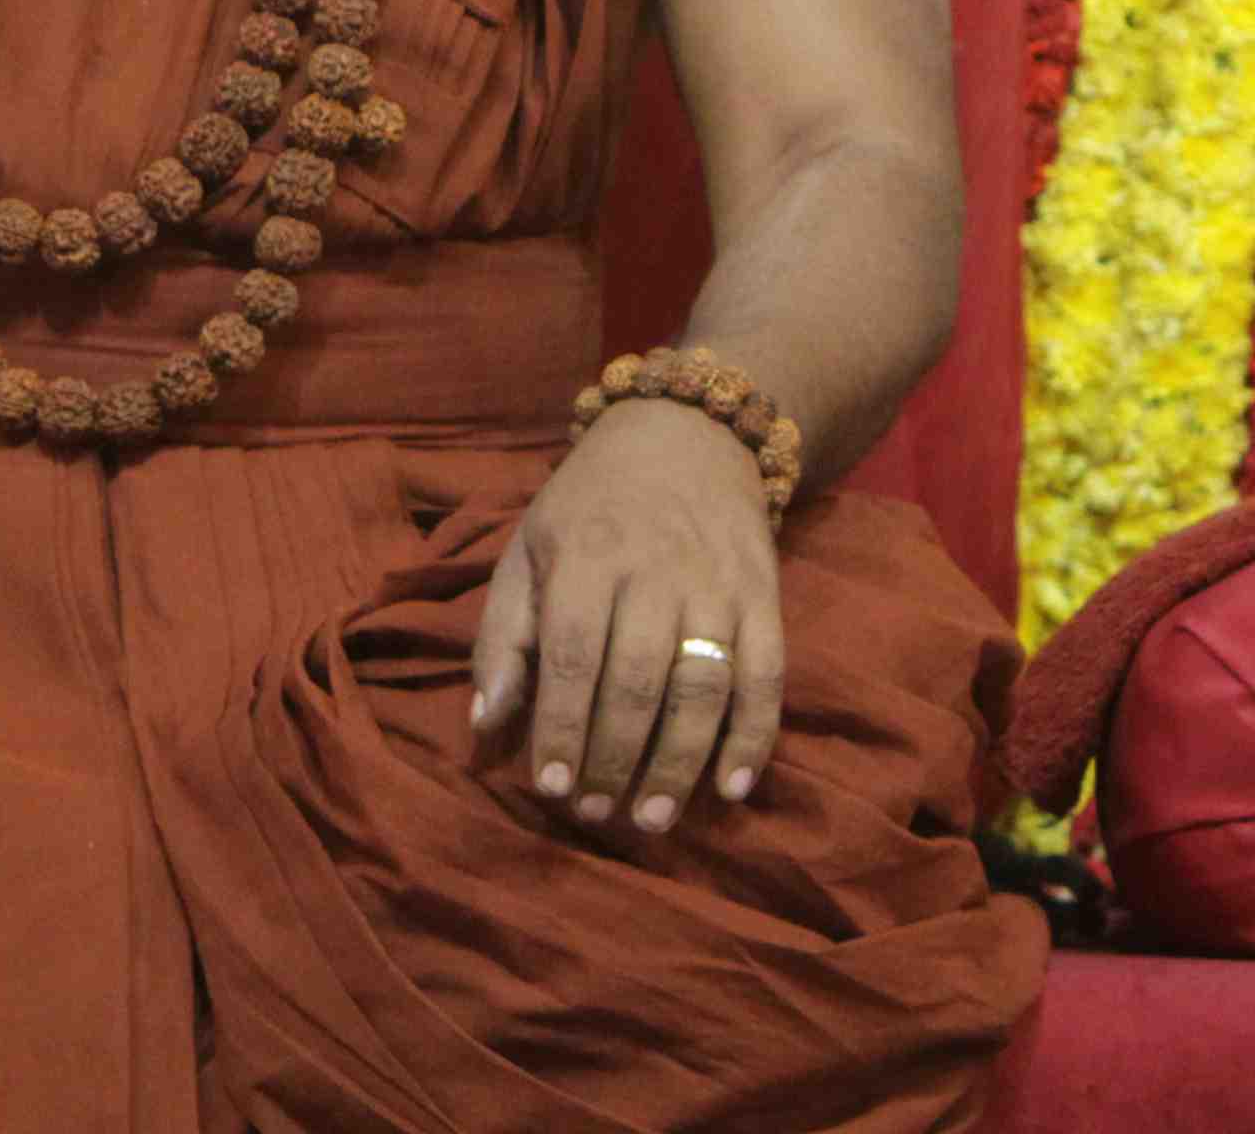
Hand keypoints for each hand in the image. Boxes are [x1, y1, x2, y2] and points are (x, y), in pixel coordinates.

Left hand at [466, 400, 784, 837]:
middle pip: (639, 680)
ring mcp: (717, 584)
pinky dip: (754, 736)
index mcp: (586, 554)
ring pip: (704, 685)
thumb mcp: (528, 547)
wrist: (687, 435)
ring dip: (680, 762)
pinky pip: (767, 676)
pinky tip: (732, 787)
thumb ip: (503, 634)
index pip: (574, 654)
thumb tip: (487, 721)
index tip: (552, 787)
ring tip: (653, 818)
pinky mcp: (764, 596)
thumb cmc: (590, 505)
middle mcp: (656, 570)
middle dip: (615, 757)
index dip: (563, 727)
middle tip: (597, 812)